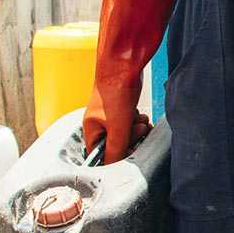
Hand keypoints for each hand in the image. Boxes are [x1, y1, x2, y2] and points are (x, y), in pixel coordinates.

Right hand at [84, 0, 180, 163]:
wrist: (124, 63)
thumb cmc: (115, 92)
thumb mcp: (117, 127)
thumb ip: (115, 149)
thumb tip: (113, 168)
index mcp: (91, 130)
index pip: (100, 156)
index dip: (116, 156)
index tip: (129, 151)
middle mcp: (99, 123)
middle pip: (117, 144)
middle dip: (131, 139)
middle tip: (137, 129)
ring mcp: (111, 114)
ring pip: (127, 133)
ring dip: (137, 129)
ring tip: (140, 119)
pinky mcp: (123, 106)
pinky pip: (132, 122)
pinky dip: (139, 120)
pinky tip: (142, 113)